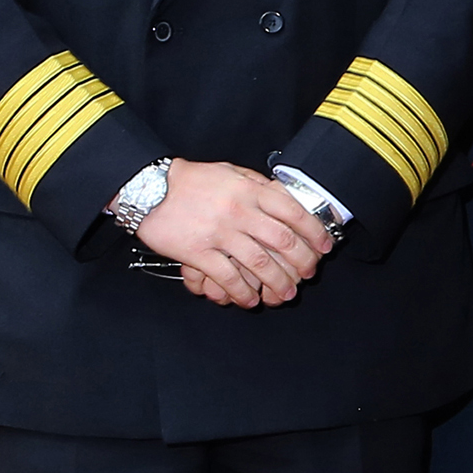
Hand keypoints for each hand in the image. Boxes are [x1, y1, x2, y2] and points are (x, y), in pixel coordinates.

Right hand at [137, 160, 326, 307]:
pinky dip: (243, 292)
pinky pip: (227, 277)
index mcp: (249, 191)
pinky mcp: (197, 252)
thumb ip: (257, 184)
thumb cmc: (191, 180)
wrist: (147, 187)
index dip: (314, 232)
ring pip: (259, 263)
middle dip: (302, 261)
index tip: (325, 246)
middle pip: (282, 241)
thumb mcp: (230, 172)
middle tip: (309, 273)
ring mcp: (218, 233)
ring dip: (278, 282)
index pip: (293, 212)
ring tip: (286, 293)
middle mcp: (238, 211)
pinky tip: (250, 300)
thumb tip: (284, 196)